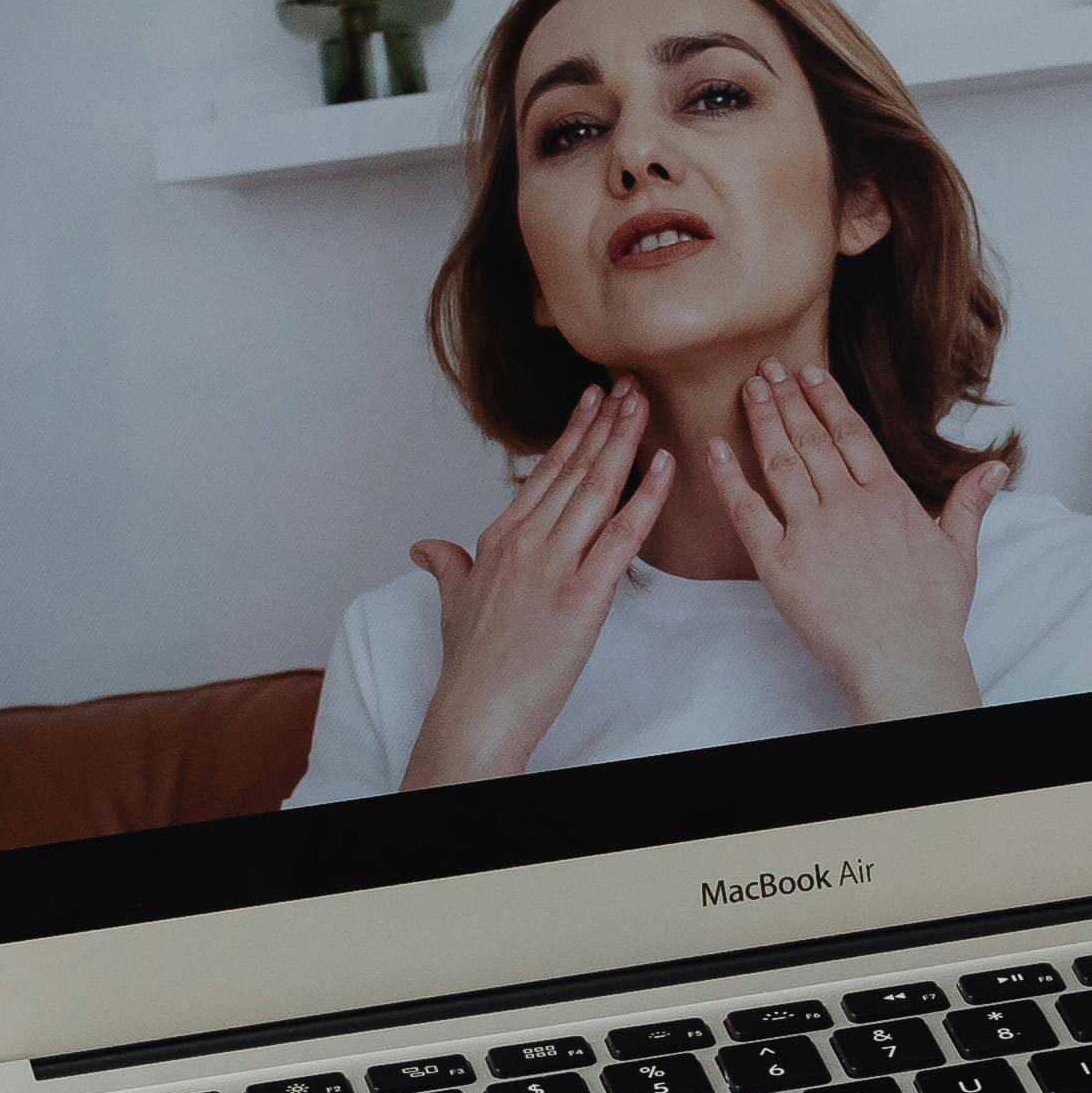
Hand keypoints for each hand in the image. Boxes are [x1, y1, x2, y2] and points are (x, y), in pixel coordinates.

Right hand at [404, 380, 681, 788]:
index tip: (594, 401)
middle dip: (605, 423)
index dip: (573, 434)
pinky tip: (665, 466)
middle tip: (629, 384)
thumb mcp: (453, 603)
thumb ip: (447, 566)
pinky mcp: (584, 594)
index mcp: (499, 538)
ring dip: (624, 442)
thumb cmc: (470, 663)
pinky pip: (624, 536)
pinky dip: (647, 498)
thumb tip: (426, 547)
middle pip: (574, 469)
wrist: (477, 708)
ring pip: (597, 489)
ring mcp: (555, 564)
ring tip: (644, 404)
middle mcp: (526, 541)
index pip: (544, 473)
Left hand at [693, 367, 1010, 727]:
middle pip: (811, 438)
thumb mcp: (961, 552)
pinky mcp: (780, 562)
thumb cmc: (933, 615)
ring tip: (748, 390)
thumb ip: (969, 503)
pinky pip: (747, 510)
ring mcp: (811, 530)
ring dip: (762, 421)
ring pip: (780, 461)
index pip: (851, 433)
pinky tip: (714, 447)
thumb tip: (995, 468)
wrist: (904, 661)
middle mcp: (848, 504)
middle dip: (787, 399)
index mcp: (889, 497)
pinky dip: (728, 477)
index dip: (827, 400)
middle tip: (768, 370)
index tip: (808, 374)